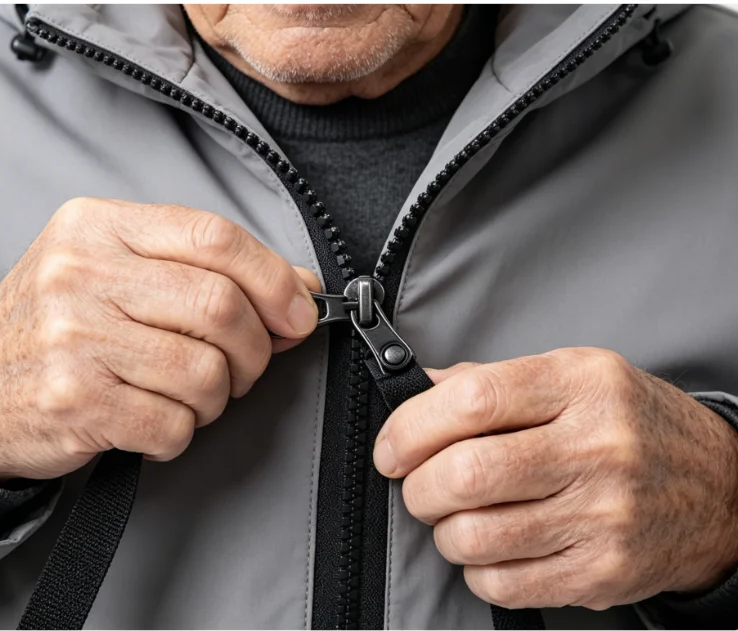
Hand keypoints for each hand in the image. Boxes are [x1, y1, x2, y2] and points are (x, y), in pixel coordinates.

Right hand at [0, 198, 318, 480]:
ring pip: (206, 373)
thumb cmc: (57, 325)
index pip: (214, 236)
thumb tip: (297, 287)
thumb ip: (206, 269)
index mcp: (103, 227)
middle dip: (255, 350)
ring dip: (217, 398)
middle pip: (221, 307)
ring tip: (189, 396)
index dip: (274, 279)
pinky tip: (155, 420)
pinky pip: (173, 425)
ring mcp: (75, 337)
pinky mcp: (75, 400)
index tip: (297, 313)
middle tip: (244, 365)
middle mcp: (84, 273)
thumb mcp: (120, 271)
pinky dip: (180, 433)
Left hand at [374, 348, 737, 609]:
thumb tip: (422, 389)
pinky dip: (476, 568)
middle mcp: (595, 447)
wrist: (718, 488)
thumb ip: (494, 379)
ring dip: (442, 530)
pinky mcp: (602, 571)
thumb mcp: (574, 375)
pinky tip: (491, 547)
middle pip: (466, 473)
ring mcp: (602, 515)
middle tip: (417, 483)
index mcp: (580, 385)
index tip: (392, 445)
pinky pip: (503, 583)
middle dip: (417, 485)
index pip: (473, 401)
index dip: (412, 426)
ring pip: (475, 536)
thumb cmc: (632, 424)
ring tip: (455, 516)